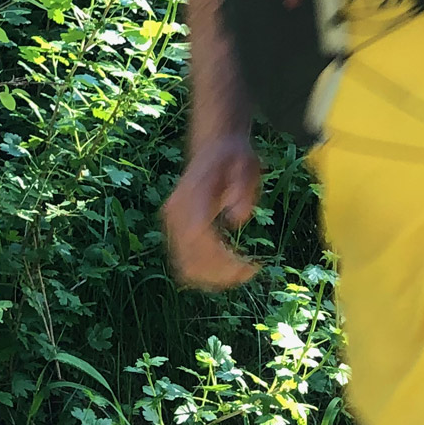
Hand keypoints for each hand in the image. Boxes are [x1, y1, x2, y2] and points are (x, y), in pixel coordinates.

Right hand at [163, 134, 264, 289]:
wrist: (214, 146)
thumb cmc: (233, 158)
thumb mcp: (248, 167)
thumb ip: (243, 190)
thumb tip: (236, 219)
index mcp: (191, 199)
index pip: (201, 244)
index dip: (224, 264)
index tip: (251, 267)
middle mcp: (175, 215)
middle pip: (191, 262)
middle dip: (222, 275)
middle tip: (250, 271)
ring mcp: (172, 224)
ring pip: (186, 268)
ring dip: (214, 278)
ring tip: (242, 271)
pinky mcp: (175, 231)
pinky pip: (185, 262)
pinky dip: (207, 272)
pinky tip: (230, 265)